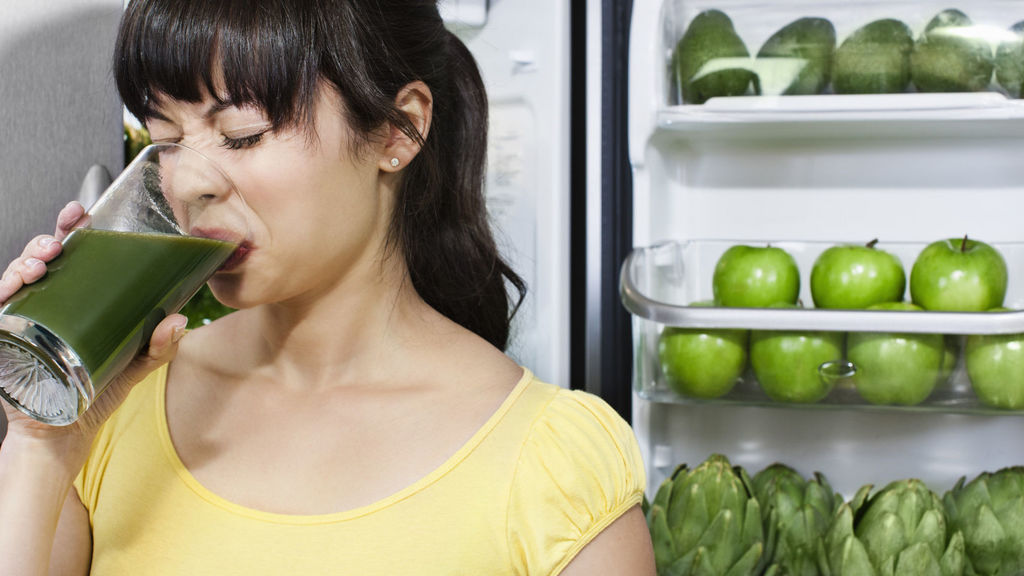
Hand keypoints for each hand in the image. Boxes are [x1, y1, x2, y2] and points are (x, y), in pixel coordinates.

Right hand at [0, 202, 186, 472]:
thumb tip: (179, 320)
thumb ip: (159, 346)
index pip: (73, 256)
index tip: (82, 214)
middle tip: (62, 239)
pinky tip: (12, 288)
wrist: (65, 436)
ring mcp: (23, 322)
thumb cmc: (95, 394)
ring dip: (24, 263)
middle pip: (40, 260)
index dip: (72, 231)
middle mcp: (47, 305)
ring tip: (41, 264)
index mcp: (77, 301)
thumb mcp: (135, 365)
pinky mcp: (4, 342)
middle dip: (47, 240)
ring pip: (15, 278)